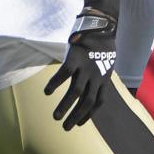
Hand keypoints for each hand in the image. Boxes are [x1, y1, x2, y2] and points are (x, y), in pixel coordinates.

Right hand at [44, 14, 117, 129]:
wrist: (102, 25)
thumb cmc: (103, 43)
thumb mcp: (107, 60)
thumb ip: (100, 73)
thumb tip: (93, 82)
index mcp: (104, 78)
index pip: (99, 102)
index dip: (89, 114)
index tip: (79, 123)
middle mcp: (96, 76)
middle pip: (87, 102)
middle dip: (76, 116)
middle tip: (65, 127)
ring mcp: (86, 68)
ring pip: (76, 92)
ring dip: (65, 106)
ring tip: (56, 117)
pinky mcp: (76, 58)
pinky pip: (64, 74)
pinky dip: (55, 83)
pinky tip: (47, 92)